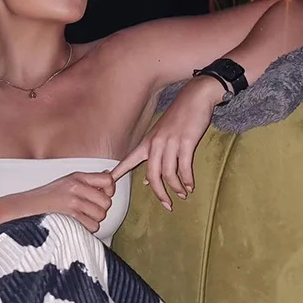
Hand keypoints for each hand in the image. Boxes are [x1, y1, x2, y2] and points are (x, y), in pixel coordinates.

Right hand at [23, 170, 115, 232]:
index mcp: (78, 177)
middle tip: (87, 209)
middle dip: (99, 208)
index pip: (108, 181)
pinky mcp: (71, 218)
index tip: (104, 194)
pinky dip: (86, 228)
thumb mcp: (68, 181)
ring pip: (100, 216)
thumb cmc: (48, 197)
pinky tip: (76, 223)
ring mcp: (74, 203)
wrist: (29, 208)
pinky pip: (92, 226)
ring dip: (92, 220)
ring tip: (79, 216)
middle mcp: (76, 188)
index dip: (109, 190)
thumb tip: (108, 176)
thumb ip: (89, 180)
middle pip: (106, 202)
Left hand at [111, 75, 221, 210]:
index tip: (106, 187)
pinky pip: (184, 167)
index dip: (117, 174)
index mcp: (147, 143)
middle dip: (160, 193)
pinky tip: (190, 185)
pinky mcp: (186, 142)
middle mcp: (155, 144)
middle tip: (167, 205)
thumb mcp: (161, 136)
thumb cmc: (179, 118)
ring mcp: (170, 143)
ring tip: (183, 194)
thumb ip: (152, 158)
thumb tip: (146, 182)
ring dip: (176, 187)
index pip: (128, 161)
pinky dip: (187, 179)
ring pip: (168, 174)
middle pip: (152, 176)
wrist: (195, 97)